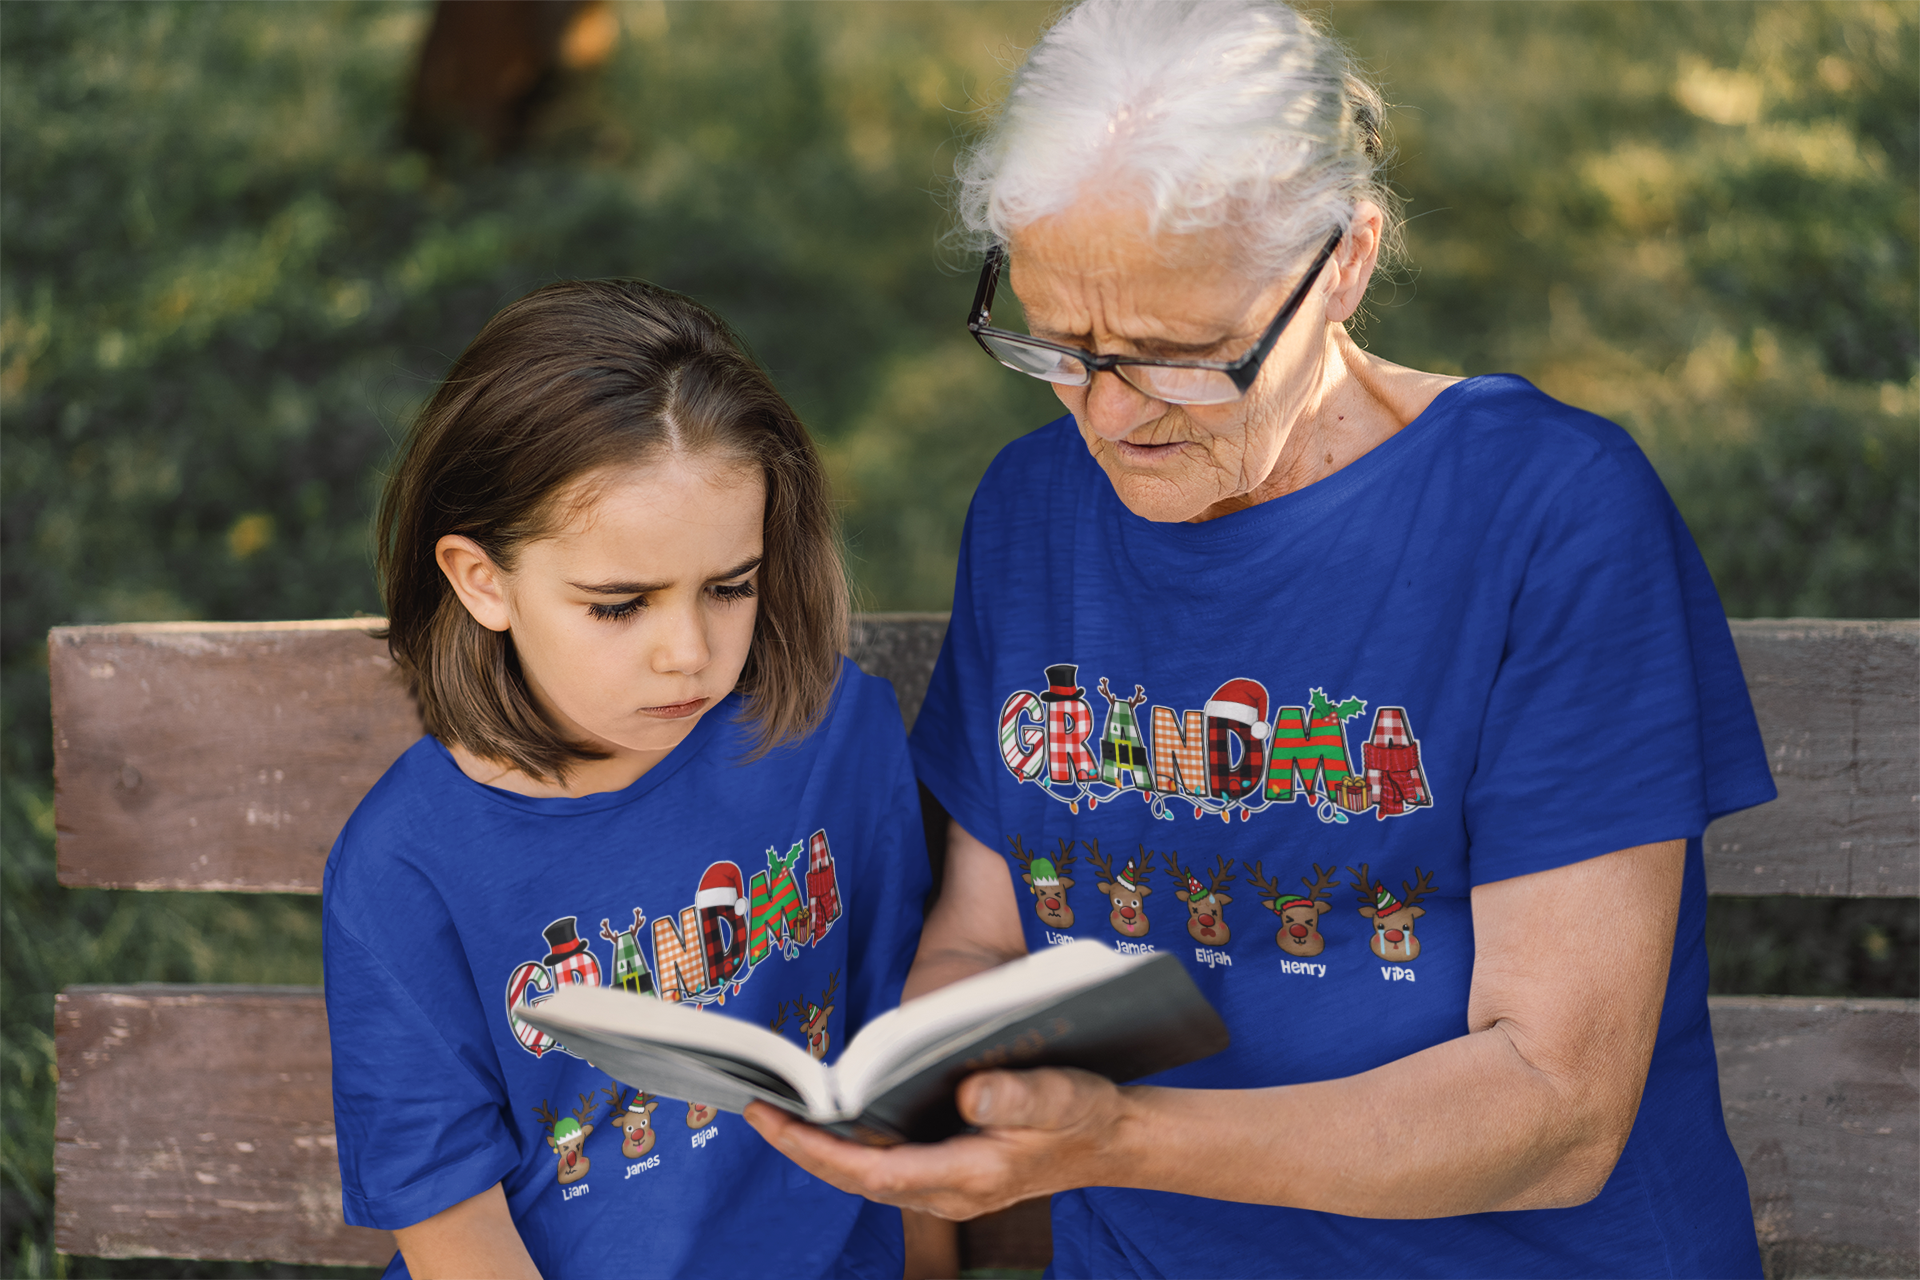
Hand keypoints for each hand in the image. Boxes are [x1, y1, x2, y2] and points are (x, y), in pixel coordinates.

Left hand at [744, 1067, 1128, 1219]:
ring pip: (866, 1174)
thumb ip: (1017, 1096)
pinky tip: (830, 1114)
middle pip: (856, 1179)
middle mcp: (947, 1190)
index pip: (874, 1173)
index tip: (777, 1119)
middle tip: (756, 1106)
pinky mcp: (946, 1171)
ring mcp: (945, 1185)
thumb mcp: (1062, 1096)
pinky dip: (849, 1144)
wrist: (1112, 1141)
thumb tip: (967, 1092)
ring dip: (820, 1147)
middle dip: (802, 1147)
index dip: (819, 1150)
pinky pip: (883, 1164)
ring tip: (777, 1107)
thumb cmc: (1086, 1114)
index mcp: (967, 1176)